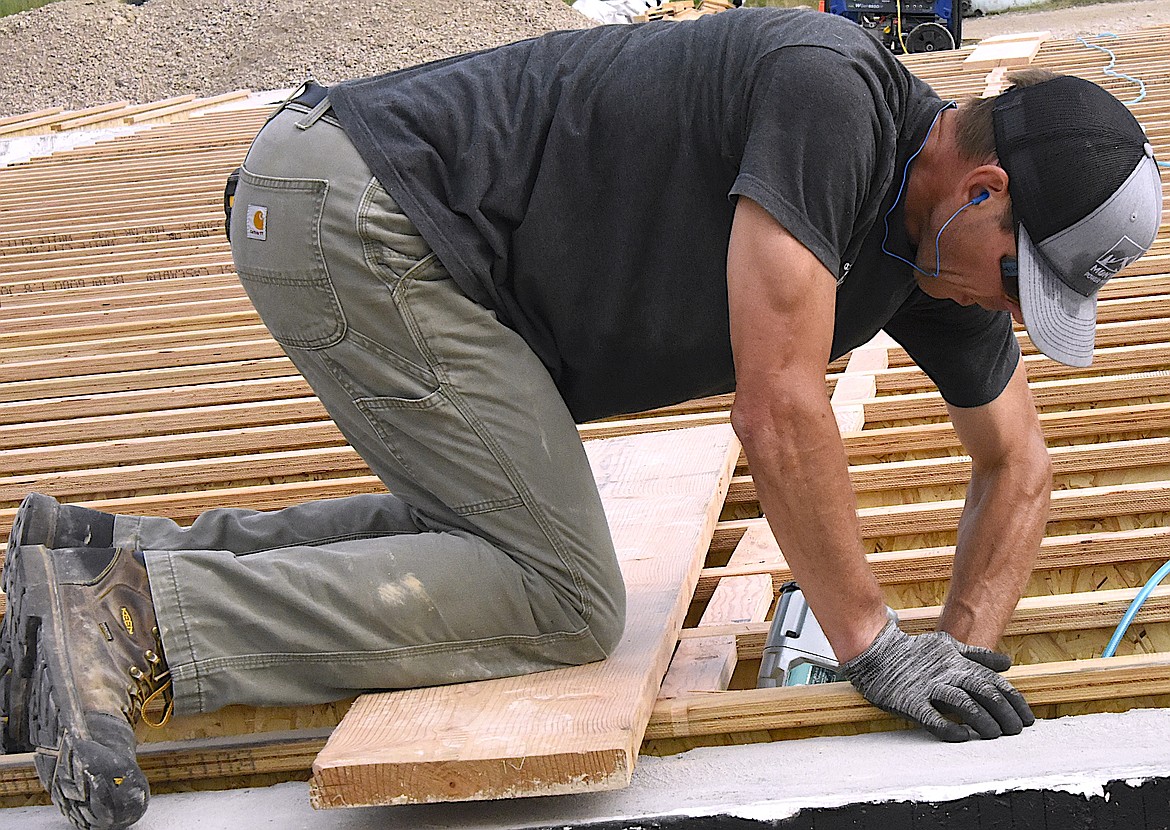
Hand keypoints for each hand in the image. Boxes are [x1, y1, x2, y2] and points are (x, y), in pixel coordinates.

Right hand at [842, 620, 1034, 740]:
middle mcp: (948, 674)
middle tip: (1015, 731)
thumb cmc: (914, 652)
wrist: (876, 651)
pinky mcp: (910, 700)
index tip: (1026, 719)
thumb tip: (1007, 664)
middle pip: (985, 693)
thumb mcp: (948, 646)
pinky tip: (961, 736)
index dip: (1014, 701)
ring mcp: (929, 687)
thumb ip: (978, 656)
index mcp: (959, 663)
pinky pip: (931, 716)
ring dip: (983, 721)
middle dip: (1005, 714)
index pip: (995, 682)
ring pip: (964, 704)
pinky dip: (947, 727)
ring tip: (994, 735)